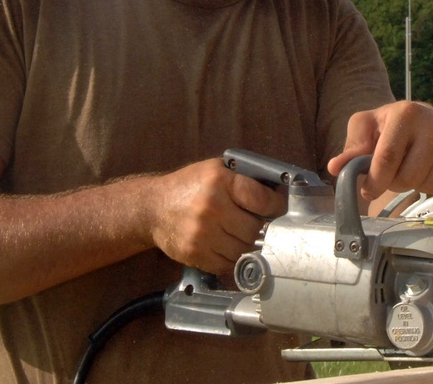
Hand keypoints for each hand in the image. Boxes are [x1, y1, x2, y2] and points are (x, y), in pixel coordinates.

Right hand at [146, 158, 284, 276]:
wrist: (154, 208)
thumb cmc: (190, 186)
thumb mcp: (216, 169)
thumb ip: (245, 178)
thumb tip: (279, 192)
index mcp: (220, 182)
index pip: (262, 199)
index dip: (276, 206)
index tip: (279, 209)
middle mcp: (211, 207)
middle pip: (255, 229)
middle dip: (263, 228)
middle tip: (263, 226)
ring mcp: (202, 233)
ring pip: (244, 249)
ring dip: (250, 246)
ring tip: (247, 237)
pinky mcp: (194, 253)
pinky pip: (227, 264)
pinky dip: (234, 259)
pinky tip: (231, 248)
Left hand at [327, 101, 432, 201]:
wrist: (424, 120)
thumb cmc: (388, 127)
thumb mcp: (365, 128)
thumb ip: (351, 148)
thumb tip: (336, 166)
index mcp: (407, 112)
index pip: (387, 160)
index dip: (373, 182)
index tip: (368, 189)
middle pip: (409, 177)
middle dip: (395, 182)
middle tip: (395, 171)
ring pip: (429, 185)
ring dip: (416, 185)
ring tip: (414, 167)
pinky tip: (431, 169)